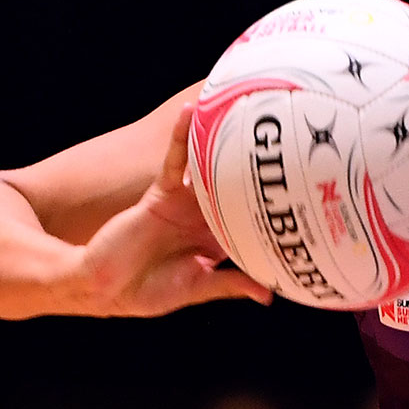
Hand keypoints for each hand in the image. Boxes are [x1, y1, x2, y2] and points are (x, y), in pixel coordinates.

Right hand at [79, 104, 272, 315]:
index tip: (306, 197)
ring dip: (225, 144)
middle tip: (291, 146)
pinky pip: (174, 160)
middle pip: (238, 189)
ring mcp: (186, 201)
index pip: (252, 223)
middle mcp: (205, 217)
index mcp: (217, 242)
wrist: (102, 285)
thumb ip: (228, 285)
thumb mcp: (193, 289)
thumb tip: (268, 295)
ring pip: (210, 168)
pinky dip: (181, 137)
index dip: (277, 213)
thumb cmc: (146, 292)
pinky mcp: (162, 191)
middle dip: (261, 172)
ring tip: (250, 117)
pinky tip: (191, 112)